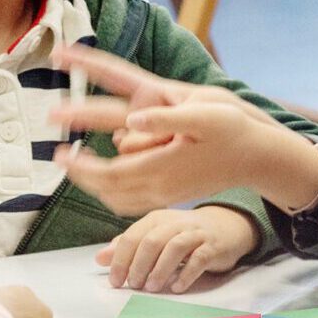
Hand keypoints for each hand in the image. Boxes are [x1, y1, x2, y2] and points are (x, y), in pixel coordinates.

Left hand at [51, 49, 317, 214]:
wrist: (257, 157)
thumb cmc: (233, 130)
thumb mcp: (204, 114)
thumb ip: (168, 117)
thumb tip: (135, 116)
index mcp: (162, 167)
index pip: (108, 174)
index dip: (80, 167)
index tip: (60, 154)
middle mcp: (160, 187)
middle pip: (106, 190)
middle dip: (80, 176)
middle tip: (60, 158)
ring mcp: (165, 196)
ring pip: (116, 199)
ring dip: (93, 185)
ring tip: (77, 166)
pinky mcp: (170, 197)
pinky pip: (130, 203)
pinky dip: (111, 193)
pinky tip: (107, 178)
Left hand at [99, 206, 258, 292]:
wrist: (226, 226)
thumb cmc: (183, 234)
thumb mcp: (154, 235)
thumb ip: (128, 246)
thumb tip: (99, 259)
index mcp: (156, 220)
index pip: (132, 237)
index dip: (120, 260)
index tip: (115, 281)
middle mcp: (175, 223)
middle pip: (151, 242)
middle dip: (138, 265)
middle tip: (133, 285)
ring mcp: (195, 234)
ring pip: (173, 248)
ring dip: (159, 270)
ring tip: (151, 288)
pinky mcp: (213, 247)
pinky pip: (199, 259)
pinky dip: (186, 274)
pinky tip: (176, 287)